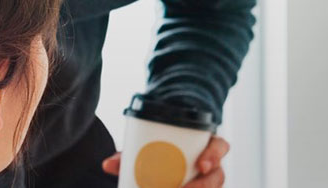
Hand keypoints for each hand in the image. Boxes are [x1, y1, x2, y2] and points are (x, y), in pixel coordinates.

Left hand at [101, 135, 229, 187]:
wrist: (165, 153)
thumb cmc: (160, 146)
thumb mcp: (147, 145)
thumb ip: (130, 154)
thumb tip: (108, 164)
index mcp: (205, 144)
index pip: (220, 147)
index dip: (214, 155)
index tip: (200, 165)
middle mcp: (211, 164)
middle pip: (217, 176)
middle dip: (204, 185)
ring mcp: (207, 179)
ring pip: (212, 186)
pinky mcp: (201, 185)